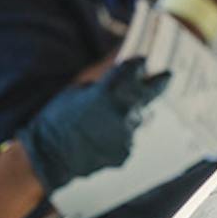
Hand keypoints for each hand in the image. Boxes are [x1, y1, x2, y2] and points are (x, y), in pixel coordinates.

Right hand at [17, 58, 168, 190]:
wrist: (49, 156)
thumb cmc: (57, 119)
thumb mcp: (76, 89)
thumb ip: (102, 77)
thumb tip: (117, 62)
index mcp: (108, 91)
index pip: (133, 70)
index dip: (139, 64)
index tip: (143, 61)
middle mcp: (122, 111)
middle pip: (148, 92)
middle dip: (160, 82)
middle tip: (167, 76)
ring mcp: (126, 134)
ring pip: (135, 119)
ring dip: (128, 117)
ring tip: (105, 123)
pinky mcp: (125, 152)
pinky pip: (127, 139)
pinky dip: (119, 138)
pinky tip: (101, 140)